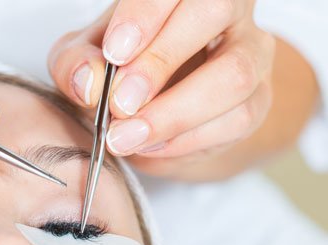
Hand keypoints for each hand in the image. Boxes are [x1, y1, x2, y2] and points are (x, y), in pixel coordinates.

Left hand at [48, 0, 275, 178]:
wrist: (152, 113)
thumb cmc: (118, 72)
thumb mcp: (83, 60)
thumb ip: (75, 63)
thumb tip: (87, 82)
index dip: (145, 14)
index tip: (114, 54)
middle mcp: (226, 9)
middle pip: (215, 10)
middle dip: (161, 60)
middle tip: (120, 102)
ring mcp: (249, 53)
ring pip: (233, 75)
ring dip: (172, 114)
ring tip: (125, 137)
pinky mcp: (255, 100)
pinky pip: (235, 120)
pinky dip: (185, 139)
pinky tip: (150, 145)